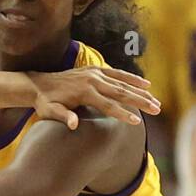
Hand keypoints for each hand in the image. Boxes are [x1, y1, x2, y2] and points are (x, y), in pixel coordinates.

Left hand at [27, 66, 159, 128]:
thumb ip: (63, 117)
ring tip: (156, 101)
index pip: (108, 105)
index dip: (123, 114)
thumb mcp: (50, 112)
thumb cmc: (45, 103)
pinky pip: (118, 74)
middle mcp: (92, 81)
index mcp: (84, 92)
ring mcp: (95, 73)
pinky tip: (146, 84)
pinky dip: (132, 79)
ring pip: (123, 83)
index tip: (137, 122)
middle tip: (157, 109)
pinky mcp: (96, 70)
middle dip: (140, 101)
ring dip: (141, 92)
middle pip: (121, 92)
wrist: (39, 84)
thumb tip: (73, 125)